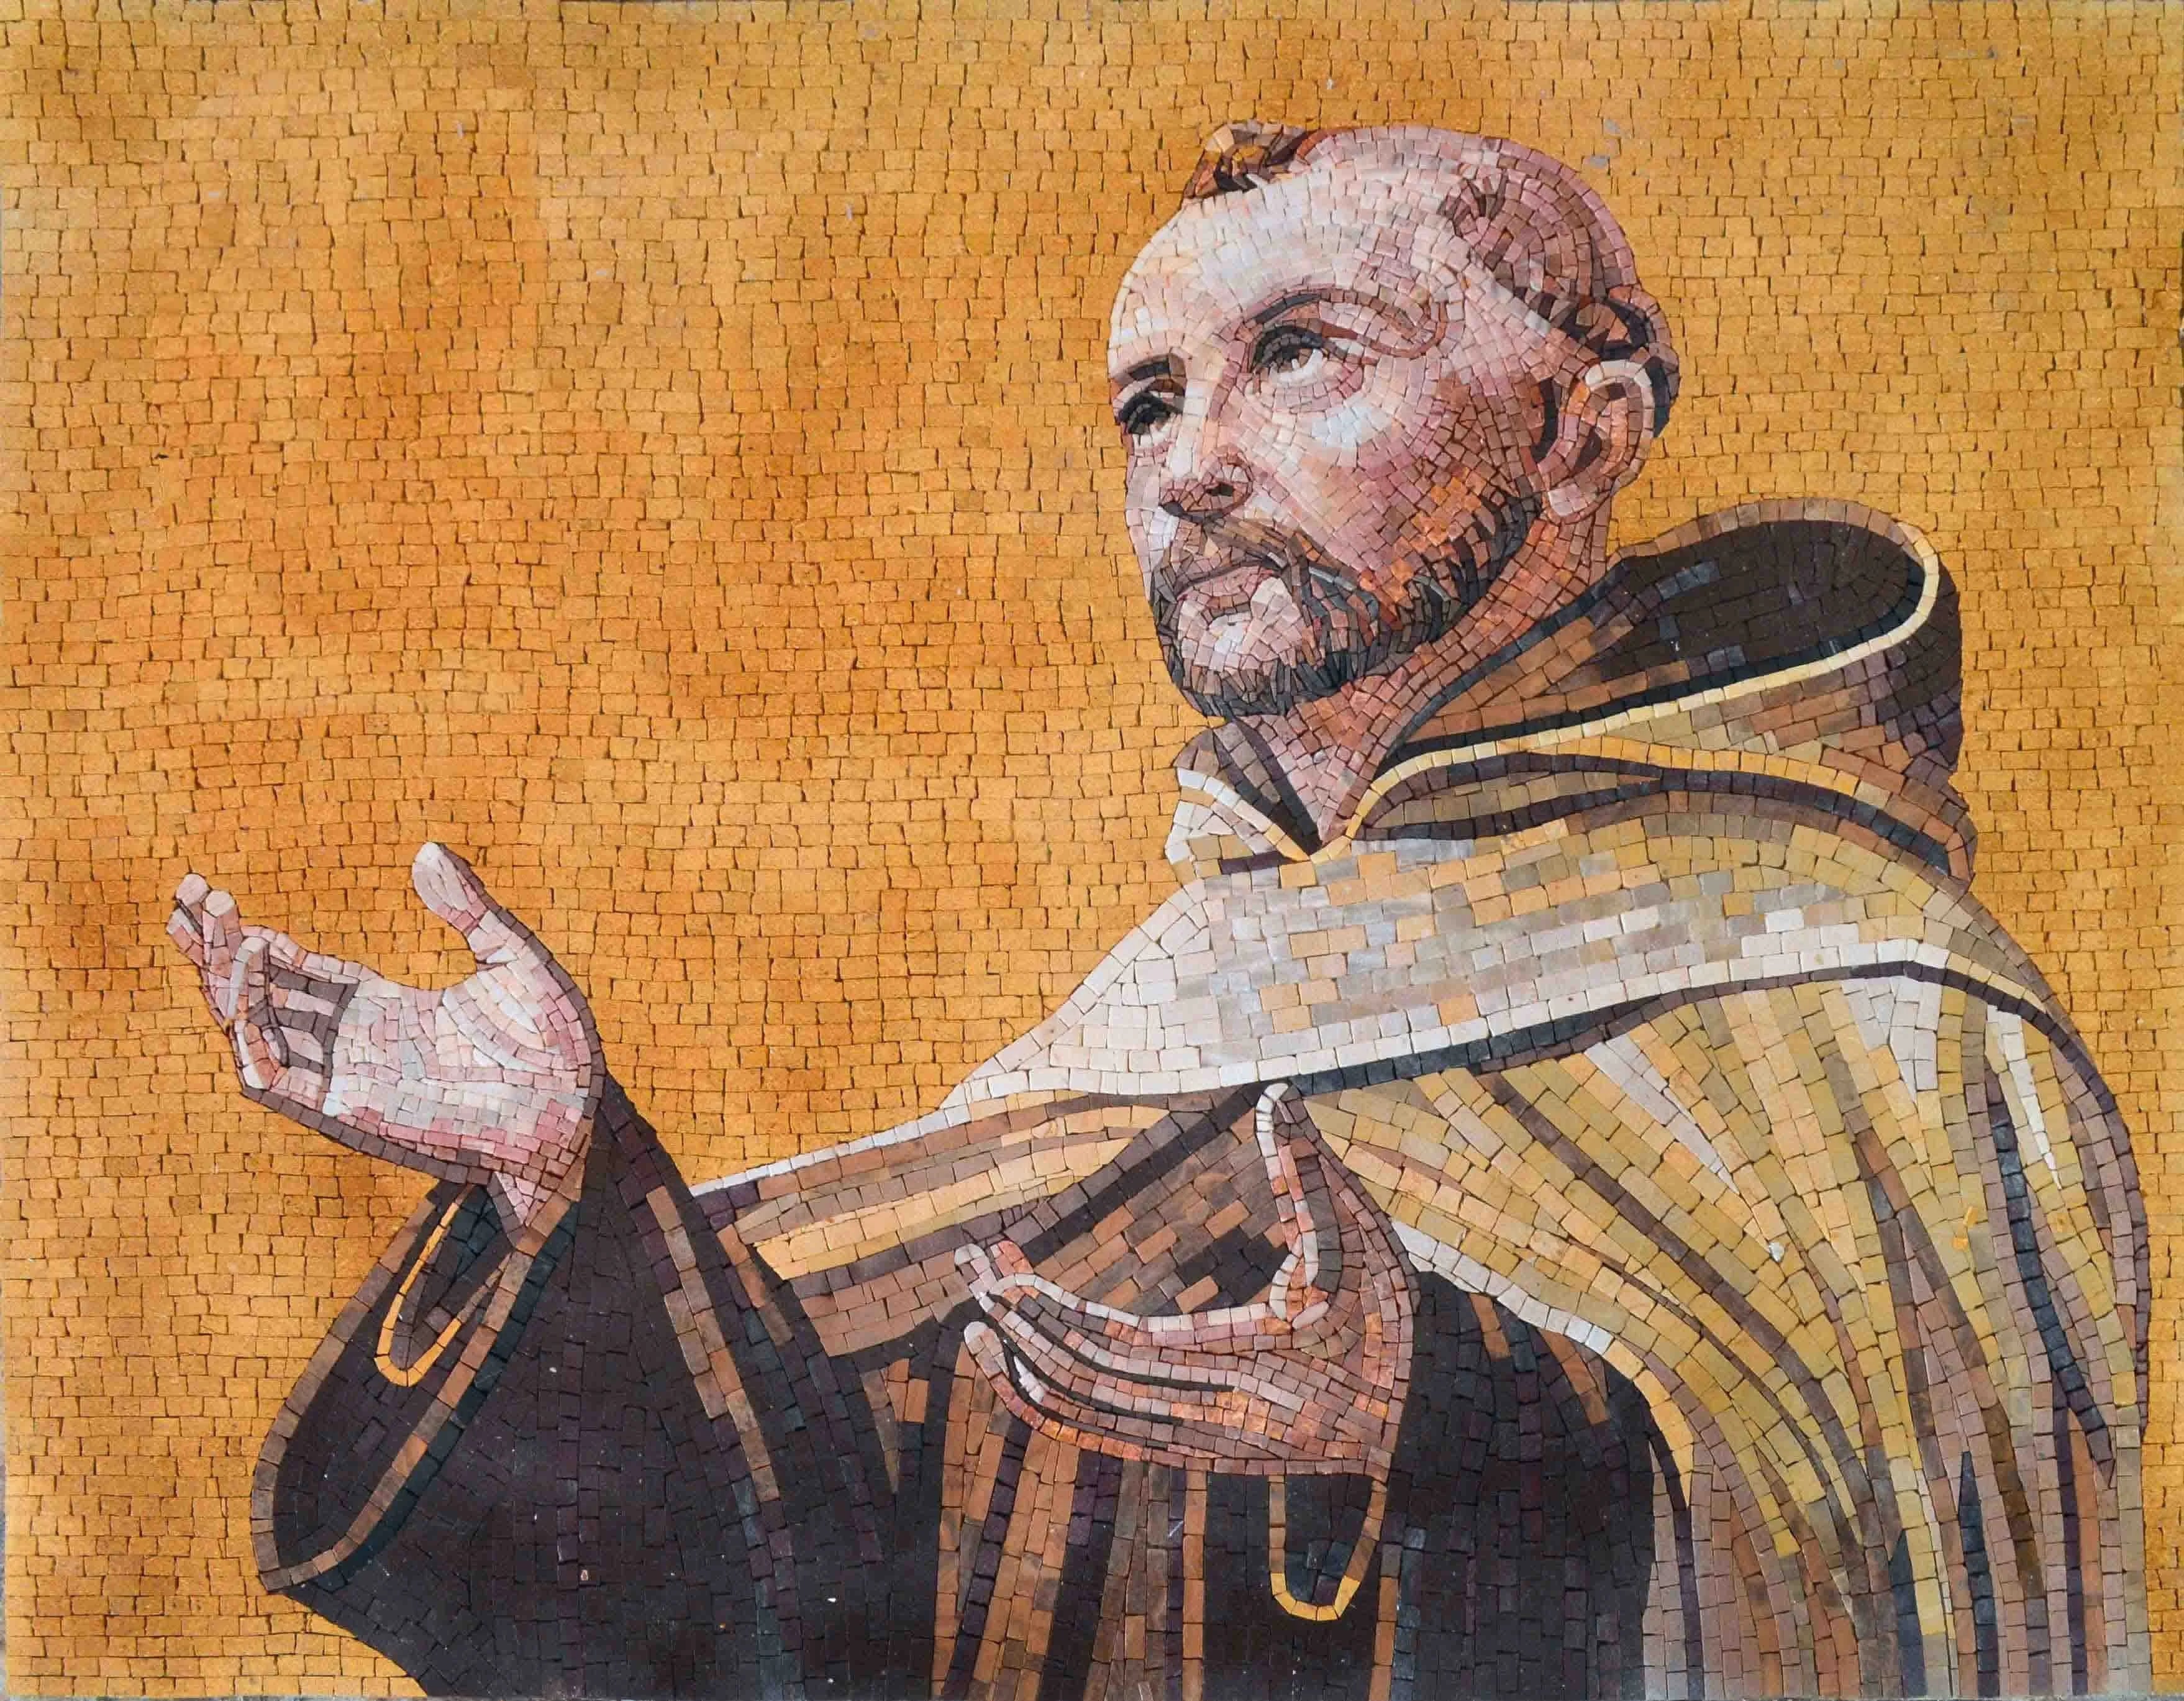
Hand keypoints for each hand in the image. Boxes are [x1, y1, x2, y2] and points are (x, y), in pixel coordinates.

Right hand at [168, 843, 603, 1229]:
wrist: (574, 1112)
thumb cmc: (556, 1045)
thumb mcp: (510, 958)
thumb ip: (467, 908)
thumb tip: (428, 848)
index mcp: (384, 1009)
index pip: (296, 971)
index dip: (252, 938)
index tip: (214, 895)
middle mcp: (355, 1043)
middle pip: (260, 995)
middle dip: (216, 951)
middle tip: (185, 896)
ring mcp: (347, 1078)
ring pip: (255, 1032)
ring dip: (226, 983)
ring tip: (218, 926)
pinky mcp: (349, 1112)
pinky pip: (275, 1081)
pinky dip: (251, 1037)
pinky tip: (243, 987)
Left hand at [958, 1084, 1415, 1476]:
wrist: (1425, 1418)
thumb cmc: (1392, 1320)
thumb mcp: (1363, 1241)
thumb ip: (1314, 1171)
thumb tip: (1279, 1093)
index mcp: (1252, 1365)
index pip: (1124, 1349)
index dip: (1055, 1315)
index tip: (1004, 1273)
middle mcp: (1217, 1421)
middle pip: (1088, 1383)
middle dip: (1021, 1326)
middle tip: (970, 1266)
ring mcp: (1202, 1448)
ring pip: (1089, 1421)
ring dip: (1024, 1367)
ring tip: (978, 1316)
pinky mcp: (1195, 1455)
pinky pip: (1107, 1440)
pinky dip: (1054, 1409)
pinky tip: (1022, 1370)